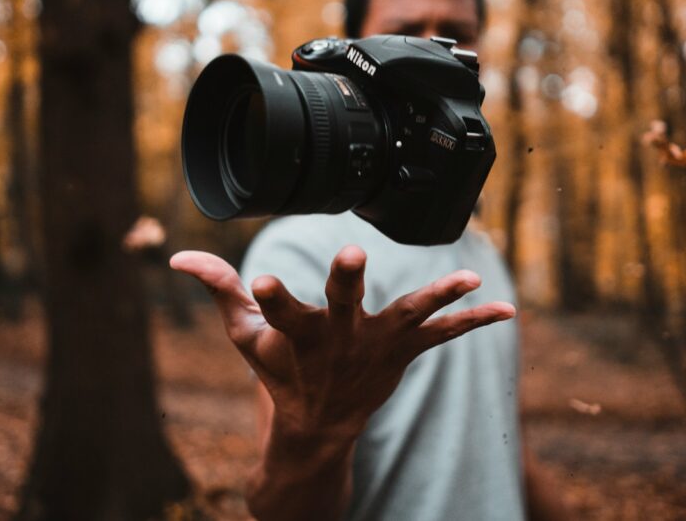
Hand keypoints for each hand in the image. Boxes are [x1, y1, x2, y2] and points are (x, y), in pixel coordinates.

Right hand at [170, 245, 515, 439]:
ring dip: (436, 298)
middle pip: (342, 309)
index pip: (276, 313)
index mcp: (295, 336)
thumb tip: (176, 258)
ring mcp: (375, 349)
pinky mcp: (403, 354)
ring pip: (407, 319)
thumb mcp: (245, 336)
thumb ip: (218, 290)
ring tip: (468, 279)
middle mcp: (338, 342)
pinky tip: (509, 310)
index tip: (260, 280)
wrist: (318, 427)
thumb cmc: (279, 372)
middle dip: (346, 283)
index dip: (269, 298)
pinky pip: (443, 337)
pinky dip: (473, 323)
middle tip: (353, 257)